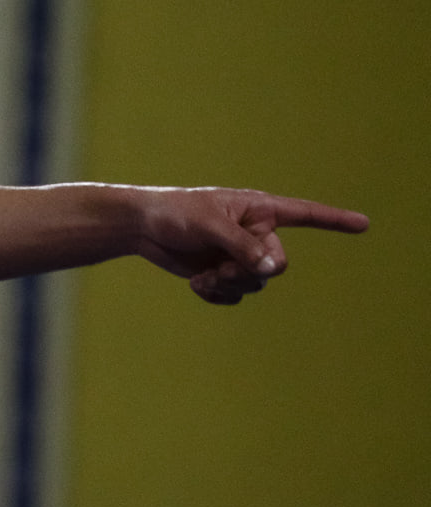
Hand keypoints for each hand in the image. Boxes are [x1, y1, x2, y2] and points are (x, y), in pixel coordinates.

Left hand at [135, 188, 367, 304]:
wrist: (143, 227)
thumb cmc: (175, 213)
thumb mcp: (209, 225)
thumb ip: (241, 246)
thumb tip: (271, 268)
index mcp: (259, 210)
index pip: (305, 214)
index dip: (334, 221)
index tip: (364, 224)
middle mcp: (255, 233)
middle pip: (276, 264)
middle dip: (248, 272)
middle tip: (219, 268)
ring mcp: (239, 255)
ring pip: (255, 284)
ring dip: (229, 285)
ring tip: (204, 275)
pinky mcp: (221, 273)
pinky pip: (234, 296)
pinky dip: (216, 295)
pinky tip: (197, 285)